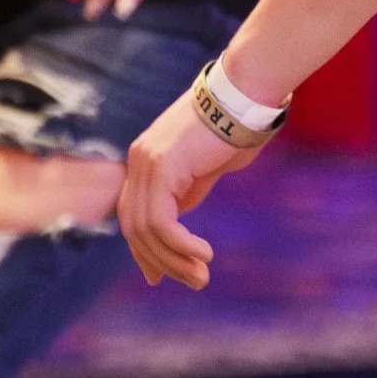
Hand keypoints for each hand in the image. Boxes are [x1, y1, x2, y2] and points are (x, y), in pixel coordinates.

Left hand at [119, 89, 248, 288]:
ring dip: (174, 260)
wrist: (245, 95)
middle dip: (161, 262)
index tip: (159, 277)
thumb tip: (178, 221)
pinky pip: (162, 221)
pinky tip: (203, 254)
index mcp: (145, 161)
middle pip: (134, 227)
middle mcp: (138, 162)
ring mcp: (146, 163)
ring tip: (201, 277)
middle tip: (194, 282)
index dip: (143, 250)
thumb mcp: (206, 168)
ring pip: (147, 229)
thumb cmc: (236, 126)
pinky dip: (180, 245)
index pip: (131, 215)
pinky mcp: (162, 168)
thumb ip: (188, 191)